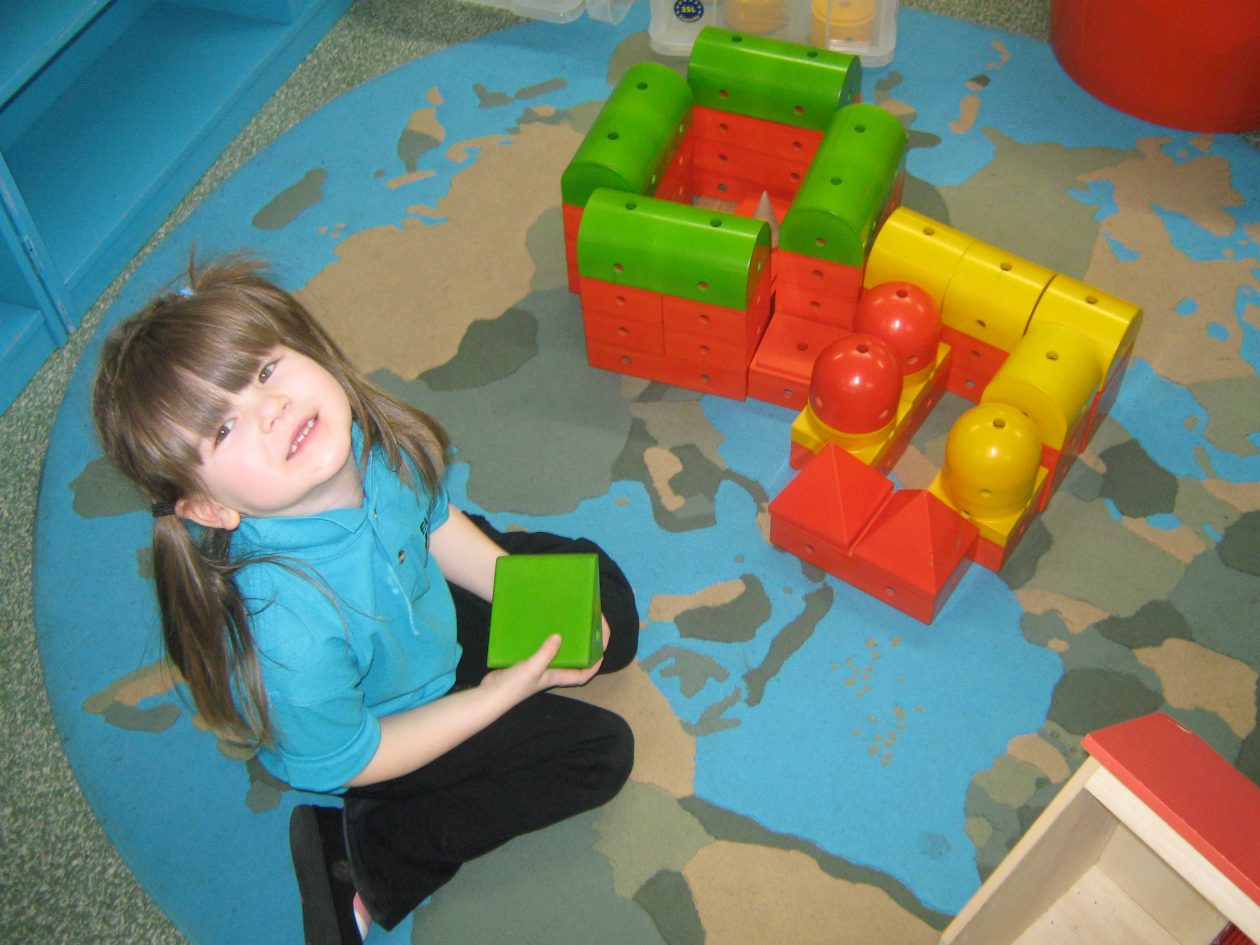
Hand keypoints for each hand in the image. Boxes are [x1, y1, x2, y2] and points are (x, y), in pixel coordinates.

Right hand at [479, 635, 602, 697]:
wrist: (490, 694)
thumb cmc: (514, 686)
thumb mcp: (533, 668)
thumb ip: (546, 653)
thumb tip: (559, 636)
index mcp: (557, 677)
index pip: (583, 674)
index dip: (594, 665)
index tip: (602, 651)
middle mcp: (550, 672)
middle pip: (571, 661)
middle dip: (580, 649)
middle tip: (584, 630)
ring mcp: (537, 668)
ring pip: (555, 654)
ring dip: (562, 642)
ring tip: (566, 624)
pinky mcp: (525, 662)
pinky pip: (539, 649)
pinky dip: (542, 640)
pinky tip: (540, 628)